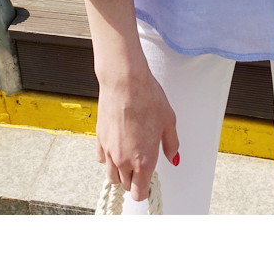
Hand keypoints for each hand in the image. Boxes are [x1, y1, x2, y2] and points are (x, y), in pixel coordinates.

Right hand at [95, 68, 179, 201]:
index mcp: (144, 160)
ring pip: (112, 175)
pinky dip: (109, 158)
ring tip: (129, 157)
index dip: (145, 190)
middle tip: (142, 165)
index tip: (149, 184)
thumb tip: (174, 158)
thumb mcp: (168, 122)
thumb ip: (171, 145)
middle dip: (134, 180)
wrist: (125, 82)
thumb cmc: (148, 98)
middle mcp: (124, 160)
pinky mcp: (99, 139)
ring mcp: (110, 151)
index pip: (139, 192)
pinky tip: (118, 146)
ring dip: (120, 172)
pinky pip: (102, 159)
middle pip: (126, 185)